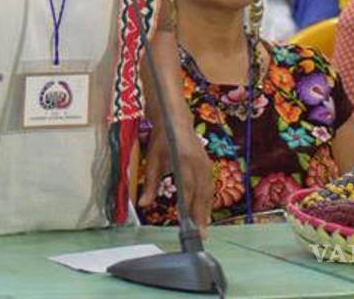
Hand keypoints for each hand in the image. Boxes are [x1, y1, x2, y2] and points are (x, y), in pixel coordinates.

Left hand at [139, 119, 212, 234]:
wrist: (176, 120)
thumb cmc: (162, 140)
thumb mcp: (152, 161)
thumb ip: (150, 184)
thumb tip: (143, 204)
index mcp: (183, 159)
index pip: (188, 187)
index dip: (188, 206)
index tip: (186, 223)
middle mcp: (198, 162)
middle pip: (202, 193)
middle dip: (201, 214)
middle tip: (200, 234)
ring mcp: (206, 163)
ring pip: (209, 191)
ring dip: (207, 210)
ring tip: (204, 227)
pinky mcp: (208, 164)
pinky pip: (210, 186)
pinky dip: (208, 200)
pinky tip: (206, 211)